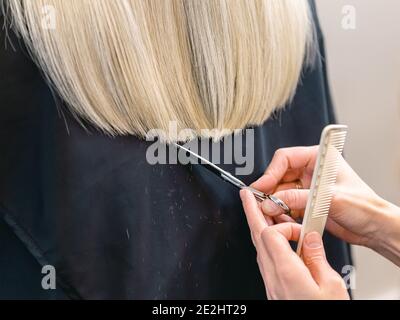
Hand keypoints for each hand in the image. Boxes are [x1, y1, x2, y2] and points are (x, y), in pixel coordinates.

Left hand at [240, 189, 348, 299]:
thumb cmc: (322, 312)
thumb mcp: (330, 285)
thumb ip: (316, 256)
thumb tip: (309, 236)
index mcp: (286, 271)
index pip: (271, 234)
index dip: (285, 225)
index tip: (301, 229)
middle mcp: (272, 275)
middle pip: (256, 236)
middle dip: (251, 212)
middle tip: (246, 195)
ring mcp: (269, 281)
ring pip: (257, 246)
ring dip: (257, 225)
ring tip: (257, 208)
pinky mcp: (272, 286)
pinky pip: (264, 257)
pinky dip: (266, 242)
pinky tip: (272, 236)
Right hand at [251, 146, 389, 247]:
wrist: (373, 228)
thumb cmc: (364, 206)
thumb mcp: (329, 199)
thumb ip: (298, 198)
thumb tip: (272, 201)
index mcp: (318, 158)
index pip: (285, 158)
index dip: (271, 172)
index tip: (262, 187)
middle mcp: (310, 170)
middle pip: (279, 175)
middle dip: (270, 191)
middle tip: (263, 204)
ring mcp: (307, 187)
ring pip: (280, 191)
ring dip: (274, 203)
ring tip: (273, 214)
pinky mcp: (305, 202)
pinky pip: (285, 205)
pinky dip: (281, 213)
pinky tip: (283, 219)